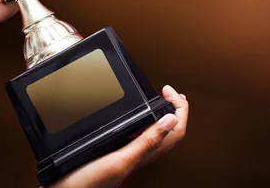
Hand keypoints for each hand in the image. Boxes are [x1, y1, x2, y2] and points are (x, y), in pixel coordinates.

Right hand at [47, 85, 188, 187]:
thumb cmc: (90, 183)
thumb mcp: (120, 159)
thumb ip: (147, 142)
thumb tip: (170, 119)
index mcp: (146, 153)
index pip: (176, 130)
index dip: (179, 109)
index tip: (169, 92)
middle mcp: (140, 153)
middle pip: (169, 130)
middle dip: (174, 109)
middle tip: (171, 93)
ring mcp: (129, 153)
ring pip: (155, 132)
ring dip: (160, 114)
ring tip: (162, 101)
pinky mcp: (116, 153)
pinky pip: (138, 135)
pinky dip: (143, 121)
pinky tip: (136, 117)